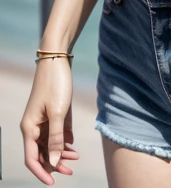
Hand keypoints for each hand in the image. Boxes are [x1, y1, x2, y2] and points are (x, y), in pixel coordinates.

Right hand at [21, 58, 78, 183]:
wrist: (57, 61)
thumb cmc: (56, 85)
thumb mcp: (58, 113)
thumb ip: (57, 138)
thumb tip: (55, 161)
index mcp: (29, 129)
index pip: (32, 158)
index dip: (42, 172)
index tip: (54, 182)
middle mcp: (34, 126)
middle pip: (42, 153)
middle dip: (55, 164)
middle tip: (71, 171)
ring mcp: (43, 119)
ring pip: (50, 143)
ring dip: (61, 152)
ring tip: (76, 158)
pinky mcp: (53, 112)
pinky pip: (56, 133)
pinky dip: (64, 141)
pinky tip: (73, 146)